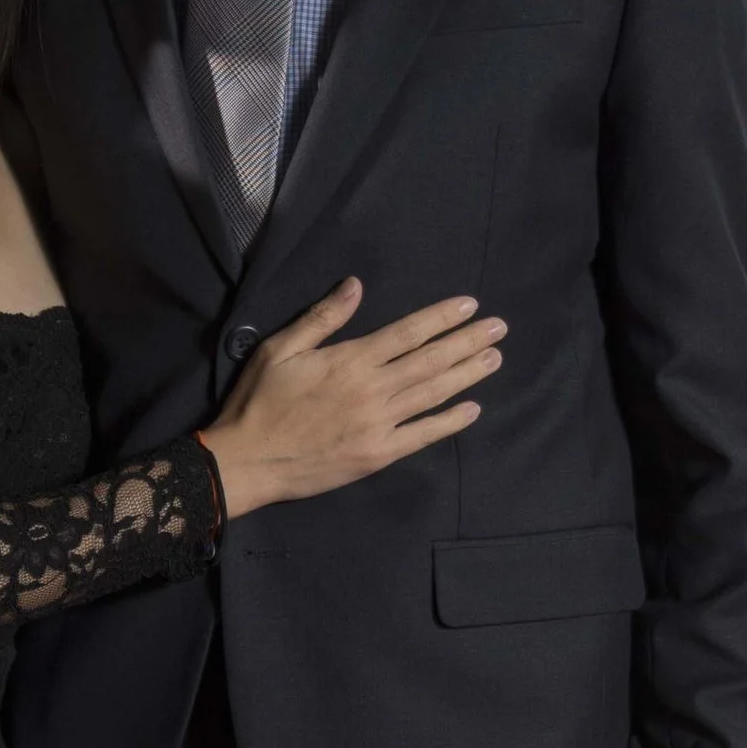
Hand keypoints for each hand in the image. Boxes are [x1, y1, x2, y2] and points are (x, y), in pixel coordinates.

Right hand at [199, 286, 502, 518]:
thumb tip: (356, 285)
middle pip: (431, 360)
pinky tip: (472, 409)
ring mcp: (378, 424)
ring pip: (433, 393)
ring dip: (467, 375)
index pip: (408, 332)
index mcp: (350, 359)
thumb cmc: (258, 401)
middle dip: (467, 342)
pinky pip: (422, 435)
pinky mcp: (377, 454)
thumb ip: (321, 318)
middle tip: (500, 328)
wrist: (246, 462)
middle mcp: (372, 388)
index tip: (470, 306)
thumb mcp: (279, 349)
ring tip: (494, 358)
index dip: (442, 318)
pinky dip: (449, 422)